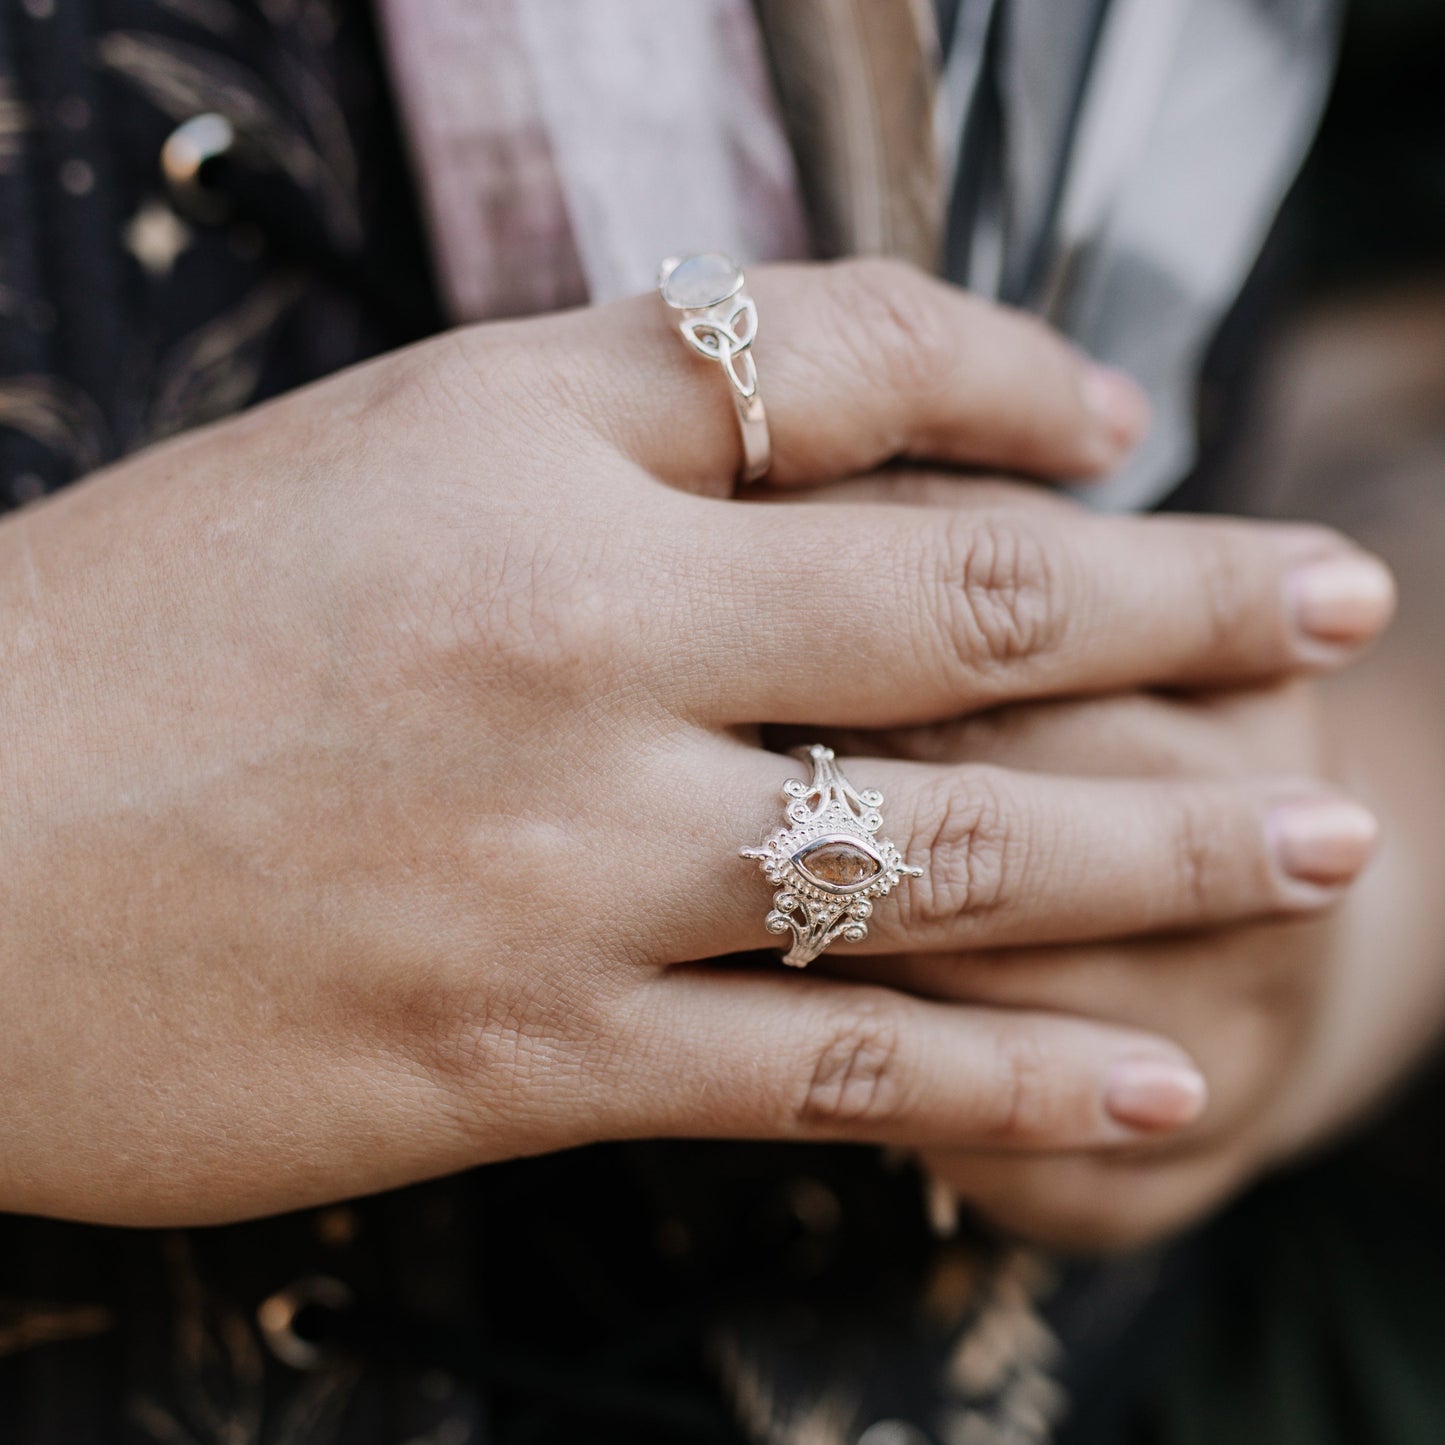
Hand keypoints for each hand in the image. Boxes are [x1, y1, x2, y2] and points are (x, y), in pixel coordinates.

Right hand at [0, 261, 1389, 1225]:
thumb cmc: (127, 638)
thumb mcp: (365, 464)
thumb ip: (597, 443)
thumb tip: (817, 451)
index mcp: (516, 449)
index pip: (846, 361)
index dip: (1017, 374)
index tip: (1124, 423)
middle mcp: (577, 640)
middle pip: (962, 604)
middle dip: (1187, 604)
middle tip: (1340, 606)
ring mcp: (570, 864)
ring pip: (945, 849)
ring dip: (1167, 845)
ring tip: (1327, 840)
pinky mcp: (532, 1055)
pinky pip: (837, 1065)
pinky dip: (1015, 1079)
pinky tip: (1153, 1083)